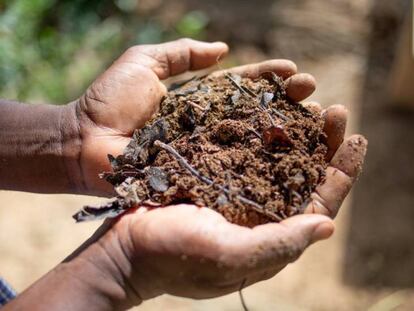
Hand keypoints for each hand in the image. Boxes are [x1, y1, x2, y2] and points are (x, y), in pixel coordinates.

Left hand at [74, 38, 320, 195]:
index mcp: (199, 100)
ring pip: (251, 141)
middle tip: (316, 96)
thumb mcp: (145, 63)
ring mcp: (205, 153)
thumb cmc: (108, 102)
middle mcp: (209, 127)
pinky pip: (231, 170)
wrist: (83, 143)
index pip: (242, 87)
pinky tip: (286, 159)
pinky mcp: (197, 176)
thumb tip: (222, 49)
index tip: (294, 71)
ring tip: (314, 123)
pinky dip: (260, 165)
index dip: (269, 79)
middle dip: (286, 103)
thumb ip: (181, 53)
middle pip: (255, 113)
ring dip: (283, 132)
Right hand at [103, 108, 366, 302]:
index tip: (356, 138)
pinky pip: (244, 142)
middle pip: (303, 172)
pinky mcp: (212, 168)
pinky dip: (259, 121)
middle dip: (323, 141)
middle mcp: (258, 209)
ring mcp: (235, 186)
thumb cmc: (172, 256)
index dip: (342, 172)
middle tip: (333, 109)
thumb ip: (277, 244)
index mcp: (269, 233)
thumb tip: (327, 226)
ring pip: (276, 152)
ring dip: (294, 126)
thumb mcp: (228, 256)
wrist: (124, 243)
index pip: (319, 202)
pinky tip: (268, 102)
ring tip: (306, 97)